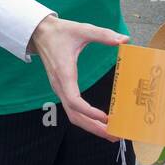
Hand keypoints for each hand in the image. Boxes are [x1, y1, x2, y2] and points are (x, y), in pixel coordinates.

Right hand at [27, 14, 128, 137]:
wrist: (40, 33)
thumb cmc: (60, 32)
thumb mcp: (82, 29)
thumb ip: (103, 34)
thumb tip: (124, 39)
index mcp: (64, 74)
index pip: (74, 100)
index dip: (89, 111)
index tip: (105, 117)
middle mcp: (60, 86)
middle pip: (75, 115)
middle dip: (94, 127)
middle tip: (114, 135)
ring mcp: (61, 90)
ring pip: (73, 116)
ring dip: (91, 126)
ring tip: (110, 134)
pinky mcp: (63, 90)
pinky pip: (73, 110)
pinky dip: (87, 119)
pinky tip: (100, 122)